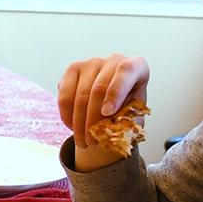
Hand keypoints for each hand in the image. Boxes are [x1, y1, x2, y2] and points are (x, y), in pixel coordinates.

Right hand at [56, 54, 150, 172]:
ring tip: (82, 141)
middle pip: (98, 88)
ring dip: (79, 123)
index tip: (108, 114)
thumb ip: (126, 120)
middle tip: (91, 142)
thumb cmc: (127, 109)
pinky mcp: (73, 70)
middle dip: (93, 119)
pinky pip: (65, 95)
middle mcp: (114, 60)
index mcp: (137, 67)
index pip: (126, 71)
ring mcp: (91, 63)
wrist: (112, 104)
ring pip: (80, 95)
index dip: (116, 92)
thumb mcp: (133, 116)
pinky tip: (72, 127)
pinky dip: (67, 115)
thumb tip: (111, 130)